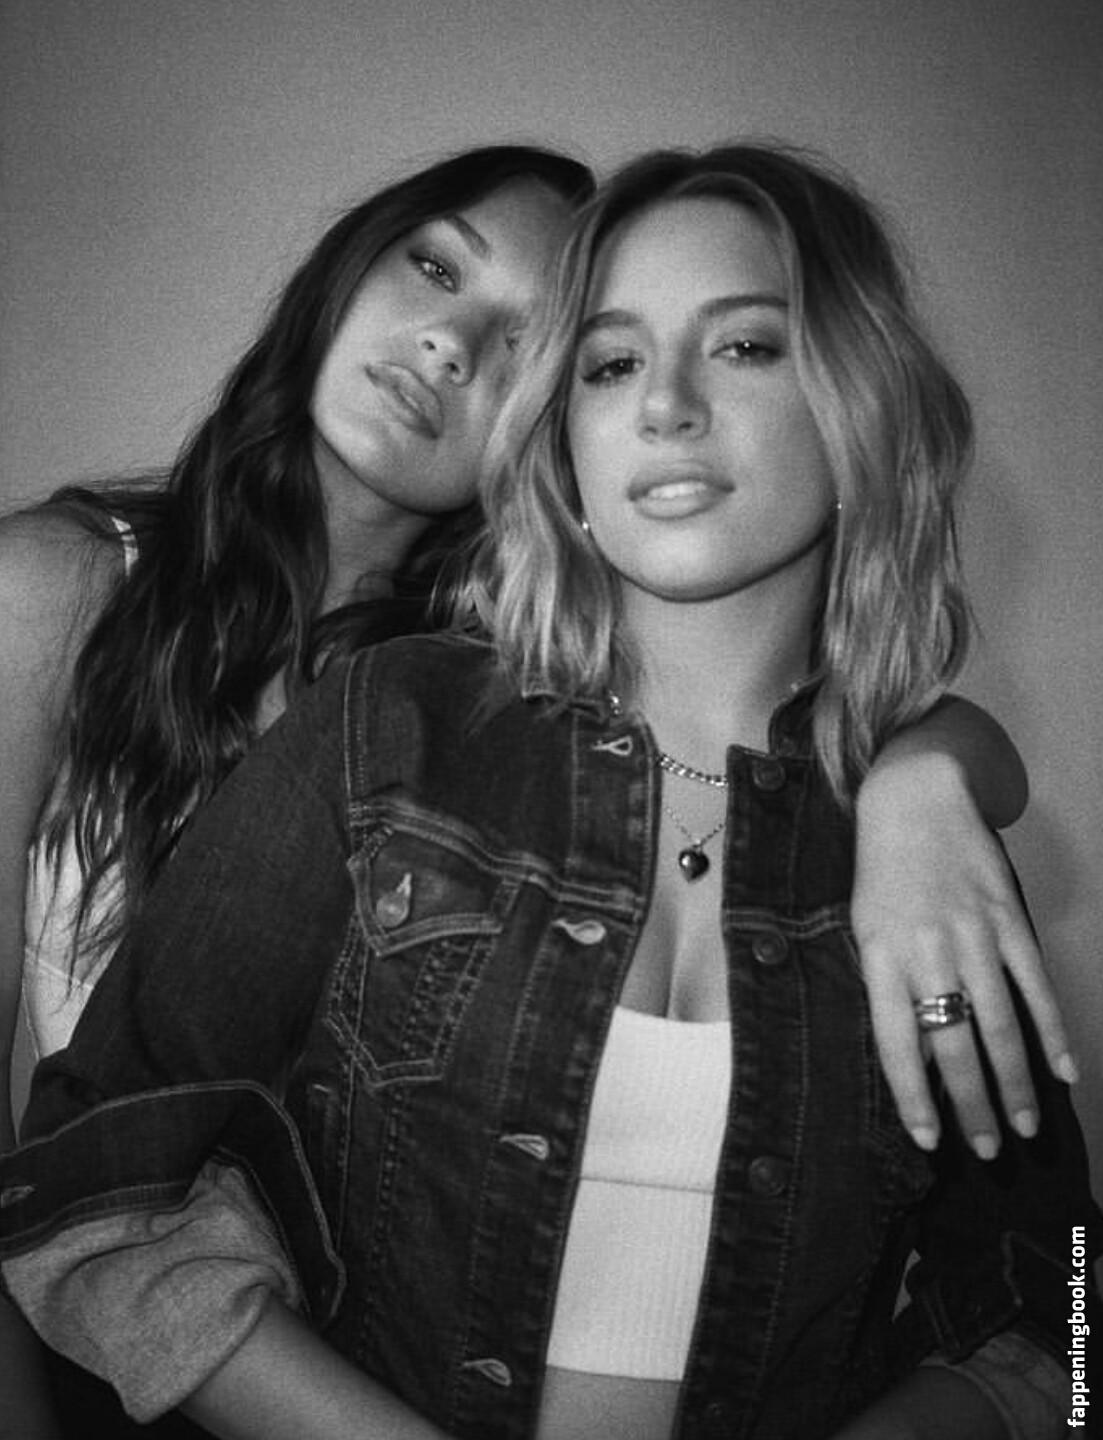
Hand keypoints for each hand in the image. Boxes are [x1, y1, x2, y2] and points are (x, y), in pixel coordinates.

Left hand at [852, 753, 1076, 1156]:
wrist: (915, 801)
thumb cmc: (882, 876)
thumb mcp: (867, 931)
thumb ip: (890, 988)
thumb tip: (918, 1057)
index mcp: (880, 956)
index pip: (894, 1041)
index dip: (913, 1095)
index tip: (929, 1139)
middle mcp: (926, 950)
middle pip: (952, 1042)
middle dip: (971, 1103)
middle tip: (986, 1149)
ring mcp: (973, 934)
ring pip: (999, 1023)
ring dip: (1016, 1082)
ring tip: (1024, 1126)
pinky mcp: (1008, 919)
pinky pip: (1034, 985)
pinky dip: (1051, 1031)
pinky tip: (1063, 1070)